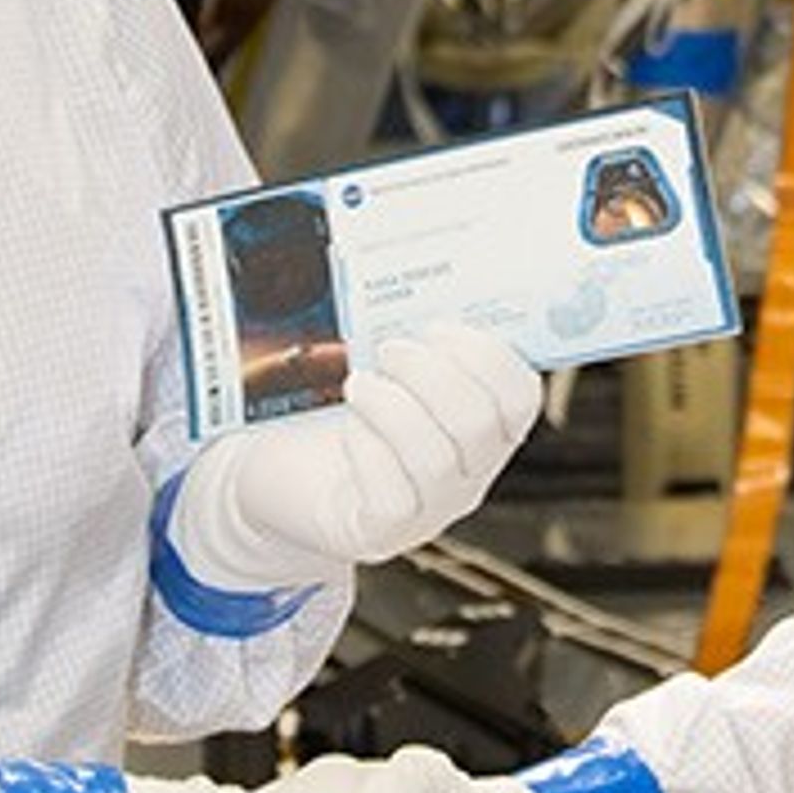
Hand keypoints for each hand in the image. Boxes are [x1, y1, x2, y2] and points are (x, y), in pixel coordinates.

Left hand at [167, 322, 546, 599]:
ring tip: (359, 383)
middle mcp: (467, 474)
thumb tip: (412, 258)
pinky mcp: (381, 534)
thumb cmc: (329, 403)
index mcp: (480, 425)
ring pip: (439, 460)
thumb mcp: (375, 361)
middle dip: (436, 376)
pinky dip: (370, 450)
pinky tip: (349, 429)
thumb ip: (406, 328)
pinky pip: (395, 498)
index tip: (438, 327)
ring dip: (397, 408)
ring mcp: (428, 510)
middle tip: (390, 348)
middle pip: (481, 426)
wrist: (273, 463)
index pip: (520, 396)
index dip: (489, 357)